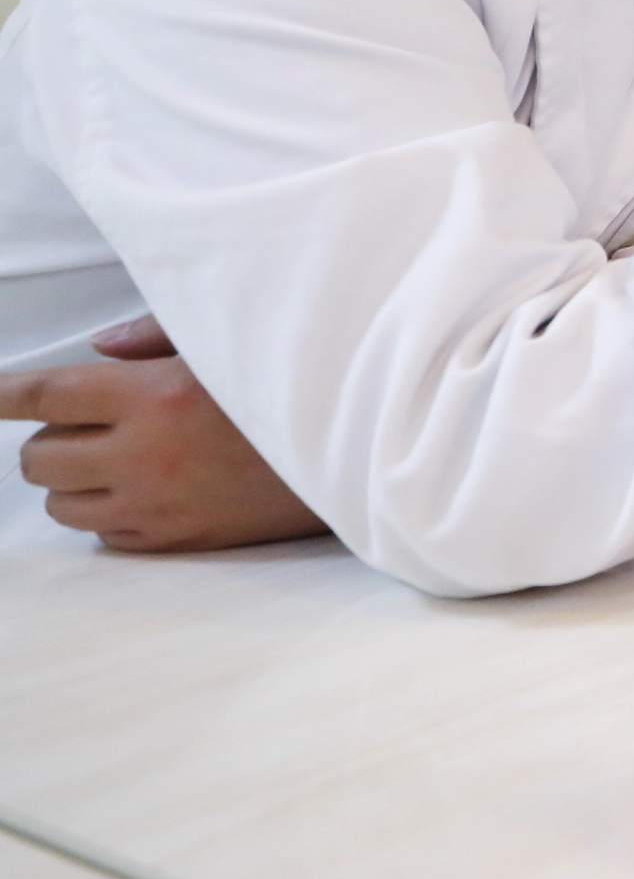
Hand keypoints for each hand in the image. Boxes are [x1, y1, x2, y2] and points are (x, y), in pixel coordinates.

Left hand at [0, 317, 326, 552]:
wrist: (354, 457)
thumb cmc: (291, 393)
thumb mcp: (229, 347)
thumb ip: (155, 338)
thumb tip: (99, 349)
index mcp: (152, 396)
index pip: (45, 394)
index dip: (3, 394)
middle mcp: (143, 455)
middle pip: (38, 457)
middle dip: (49, 438)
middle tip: (83, 424)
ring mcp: (156, 505)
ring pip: (62, 502)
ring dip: (73, 478)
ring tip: (116, 459)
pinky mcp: (176, 541)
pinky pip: (104, 535)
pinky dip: (109, 513)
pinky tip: (146, 489)